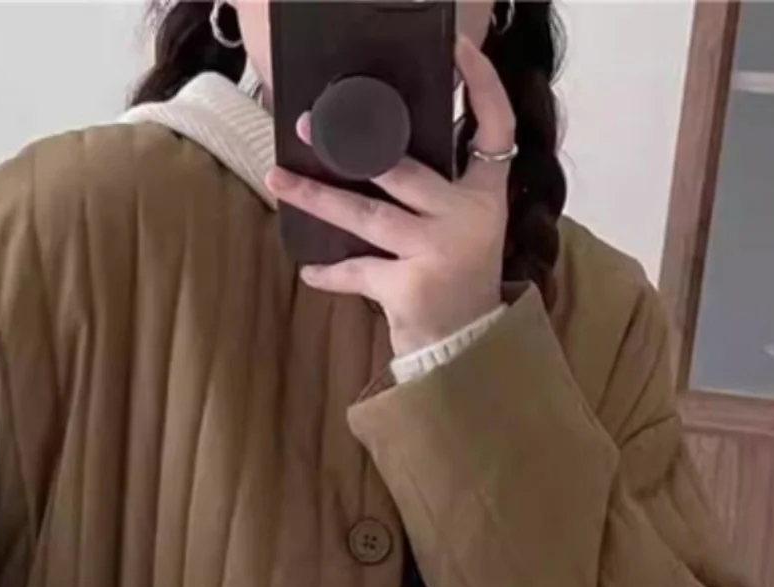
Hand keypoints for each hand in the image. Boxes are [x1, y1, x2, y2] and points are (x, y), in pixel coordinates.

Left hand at [265, 37, 513, 357]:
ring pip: (368, 214)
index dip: (481, 83)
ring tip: (278, 181)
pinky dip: (331, 273)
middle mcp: (468, 217)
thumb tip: (375, 147)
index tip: (458, 49)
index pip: (495, 125)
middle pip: (402, 167)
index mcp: (486, 195)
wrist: (467, 350)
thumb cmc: (456, 283)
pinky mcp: (412, 287)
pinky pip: (358, 271)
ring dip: (317, 198)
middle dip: (350, 144)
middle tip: (306, 125)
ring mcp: (439, 251)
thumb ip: (438, 190)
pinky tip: (309, 270)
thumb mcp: (465, 229)